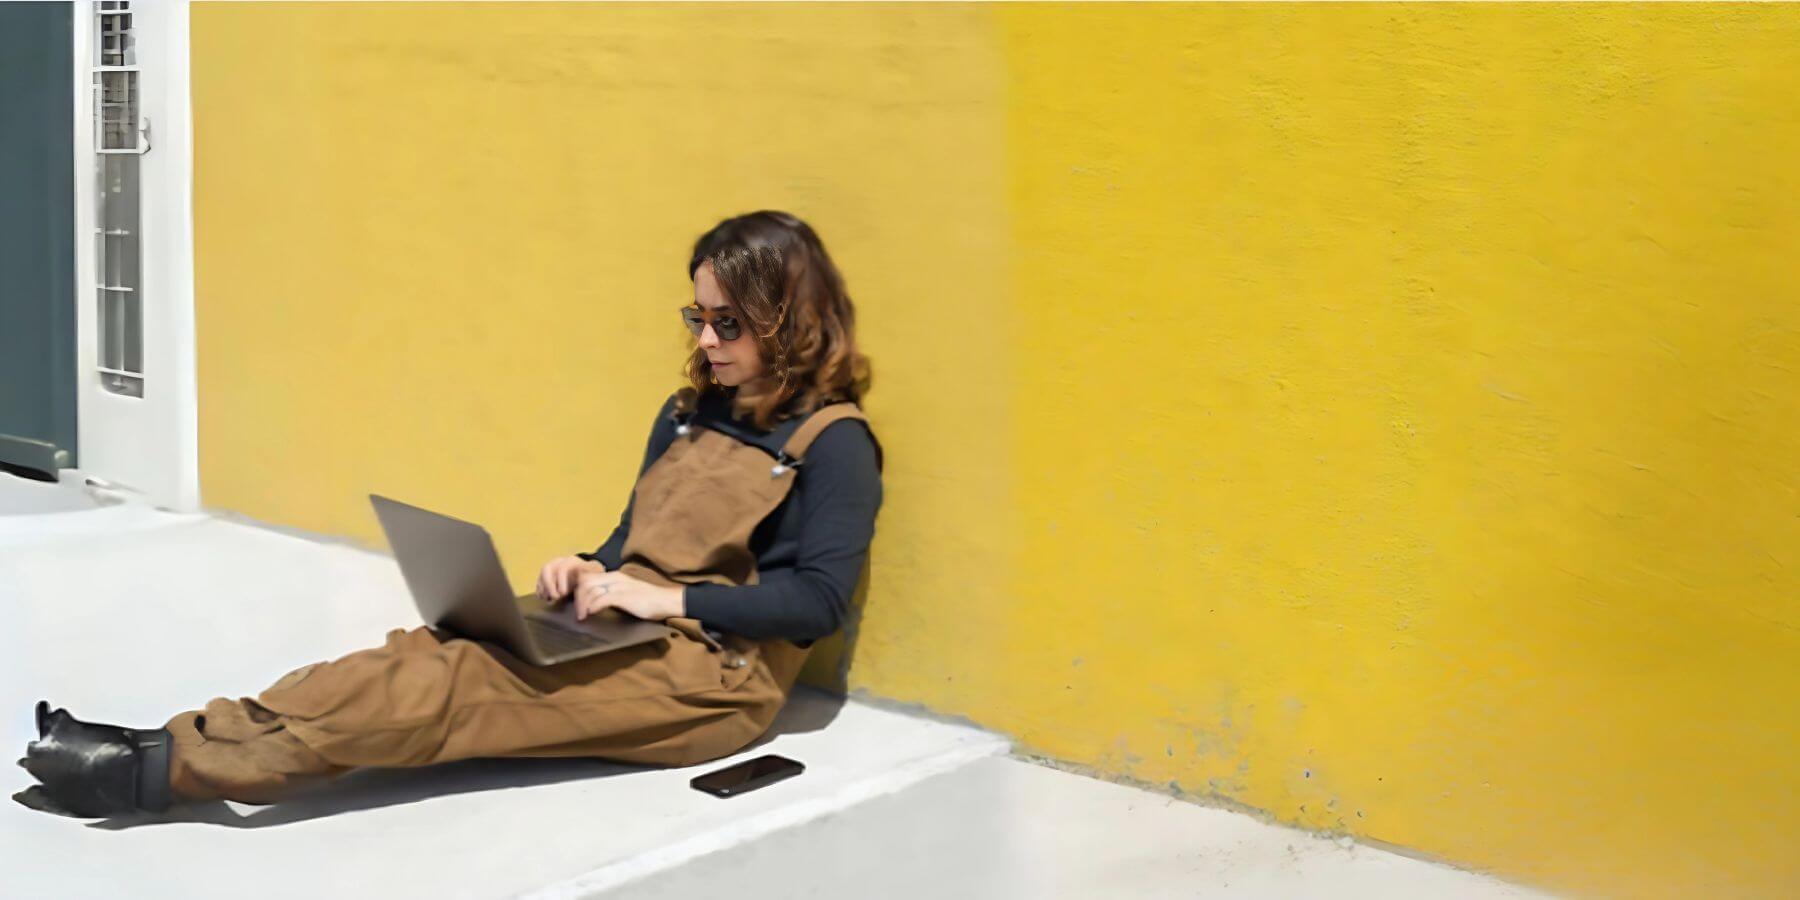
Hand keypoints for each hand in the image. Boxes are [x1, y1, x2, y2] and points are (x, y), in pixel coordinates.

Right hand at [537, 555, 605, 601]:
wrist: (585, 571)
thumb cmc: (589, 573)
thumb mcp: (594, 572)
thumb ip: (591, 573)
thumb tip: (586, 575)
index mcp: (570, 561)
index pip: (562, 568)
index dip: (561, 581)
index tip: (563, 594)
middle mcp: (558, 561)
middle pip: (547, 569)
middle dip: (548, 585)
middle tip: (554, 598)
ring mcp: (550, 567)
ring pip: (541, 574)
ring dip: (543, 588)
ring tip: (548, 599)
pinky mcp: (545, 574)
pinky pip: (538, 580)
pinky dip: (539, 589)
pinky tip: (543, 597)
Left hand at [570, 569, 684, 621]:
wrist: (666, 601)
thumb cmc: (648, 601)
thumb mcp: (625, 593)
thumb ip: (611, 593)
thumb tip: (595, 603)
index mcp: (614, 576)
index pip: (587, 576)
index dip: (578, 589)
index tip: (576, 603)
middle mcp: (614, 578)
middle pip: (585, 582)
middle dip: (577, 598)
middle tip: (578, 613)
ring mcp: (619, 586)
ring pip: (590, 590)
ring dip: (582, 605)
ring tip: (582, 617)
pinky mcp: (624, 596)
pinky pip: (601, 599)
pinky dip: (593, 606)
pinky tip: (591, 614)